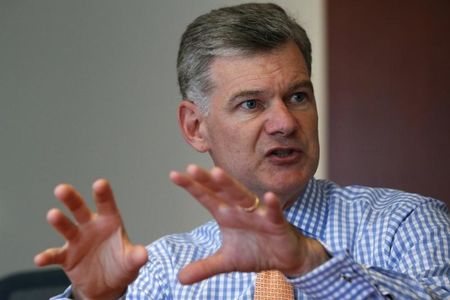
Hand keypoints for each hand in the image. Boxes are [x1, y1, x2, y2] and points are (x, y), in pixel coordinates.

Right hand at [34, 179, 147, 299]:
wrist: (106, 286)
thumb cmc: (121, 265)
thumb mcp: (131, 262)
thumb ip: (136, 257)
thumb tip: (143, 254)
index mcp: (109, 222)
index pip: (107, 205)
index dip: (103, 194)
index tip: (100, 184)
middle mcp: (91, 227)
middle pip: (80, 210)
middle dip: (72, 199)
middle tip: (62, 189)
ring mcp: (77, 241)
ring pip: (67, 227)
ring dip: (59, 221)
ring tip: (53, 215)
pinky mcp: (67, 257)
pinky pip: (55, 255)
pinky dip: (47, 256)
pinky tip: (40, 259)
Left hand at [170, 165, 328, 283]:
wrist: (284, 258)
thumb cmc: (255, 251)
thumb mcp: (226, 262)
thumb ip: (204, 267)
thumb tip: (180, 279)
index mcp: (226, 215)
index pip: (206, 198)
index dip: (191, 187)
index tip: (174, 175)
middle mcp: (240, 210)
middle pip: (221, 192)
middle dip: (207, 181)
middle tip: (191, 168)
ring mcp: (258, 214)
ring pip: (243, 197)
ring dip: (231, 186)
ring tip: (217, 173)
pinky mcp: (276, 223)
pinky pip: (274, 213)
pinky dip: (272, 205)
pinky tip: (269, 197)